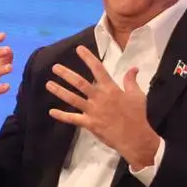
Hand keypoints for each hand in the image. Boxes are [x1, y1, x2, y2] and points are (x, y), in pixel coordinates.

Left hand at [46, 46, 160, 168]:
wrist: (135, 137)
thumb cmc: (137, 115)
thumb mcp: (138, 95)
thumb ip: (131, 81)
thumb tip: (133, 68)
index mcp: (111, 89)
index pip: (98, 69)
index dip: (88, 58)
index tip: (79, 49)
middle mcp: (99, 97)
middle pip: (80, 83)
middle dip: (66, 74)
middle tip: (55, 67)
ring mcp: (93, 111)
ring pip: (73, 99)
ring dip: (59, 91)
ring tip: (48, 84)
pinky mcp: (89, 123)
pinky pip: (73, 119)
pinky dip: (62, 116)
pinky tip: (51, 112)